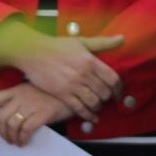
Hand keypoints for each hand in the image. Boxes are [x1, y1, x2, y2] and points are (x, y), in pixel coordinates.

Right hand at [0, 21, 123, 120]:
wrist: (33, 52)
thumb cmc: (58, 45)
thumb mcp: (82, 41)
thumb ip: (103, 43)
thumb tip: (122, 38)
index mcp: (90, 60)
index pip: (112, 78)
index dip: (118, 88)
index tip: (118, 92)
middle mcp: (84, 74)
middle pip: (104, 92)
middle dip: (108, 97)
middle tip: (107, 99)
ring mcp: (73, 85)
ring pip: (93, 102)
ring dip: (98, 106)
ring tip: (97, 105)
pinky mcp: (62, 94)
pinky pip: (79, 108)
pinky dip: (88, 115)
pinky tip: (91, 117)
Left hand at [0, 83, 75, 146]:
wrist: (75, 91)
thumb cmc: (54, 94)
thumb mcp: (35, 92)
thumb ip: (22, 100)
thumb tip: (10, 119)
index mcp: (18, 89)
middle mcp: (22, 95)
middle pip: (2, 117)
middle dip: (2, 132)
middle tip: (8, 140)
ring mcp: (32, 103)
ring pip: (12, 125)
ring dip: (12, 138)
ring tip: (17, 142)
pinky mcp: (43, 112)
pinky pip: (26, 130)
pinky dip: (23, 139)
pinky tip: (25, 142)